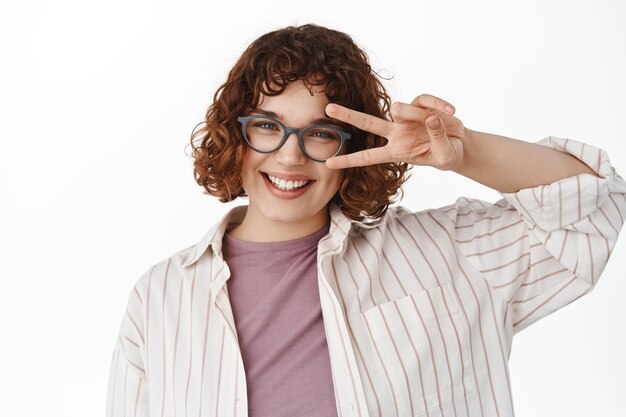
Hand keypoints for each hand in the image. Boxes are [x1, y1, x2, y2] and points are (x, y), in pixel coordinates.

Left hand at [324, 94, 467, 170]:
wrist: (460, 143)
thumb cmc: (447, 154)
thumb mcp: (445, 156)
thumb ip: (438, 138)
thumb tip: (430, 118)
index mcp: (397, 151)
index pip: (368, 157)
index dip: (349, 161)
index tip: (328, 163)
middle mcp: (396, 134)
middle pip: (368, 123)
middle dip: (348, 116)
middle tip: (328, 108)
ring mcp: (406, 118)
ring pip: (398, 109)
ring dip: (416, 114)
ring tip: (438, 120)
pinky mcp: (419, 105)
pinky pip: (423, 100)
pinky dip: (438, 104)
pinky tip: (451, 110)